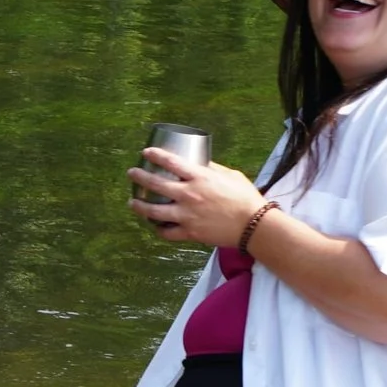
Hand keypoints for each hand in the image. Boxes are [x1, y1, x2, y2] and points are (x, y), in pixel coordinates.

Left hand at [128, 147, 268, 247]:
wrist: (254, 225)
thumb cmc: (245, 198)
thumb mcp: (230, 175)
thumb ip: (212, 169)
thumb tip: (200, 163)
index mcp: (199, 177)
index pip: (170, 162)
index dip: (155, 155)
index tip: (146, 153)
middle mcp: (189, 195)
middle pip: (155, 184)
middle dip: (139, 177)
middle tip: (132, 173)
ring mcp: (187, 215)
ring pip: (153, 212)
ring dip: (139, 207)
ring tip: (132, 203)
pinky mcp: (189, 233)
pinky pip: (167, 233)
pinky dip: (158, 229)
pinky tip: (154, 226)